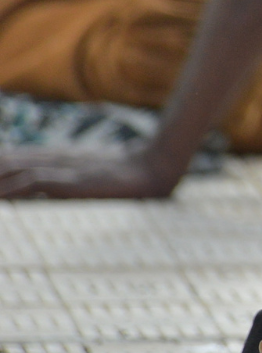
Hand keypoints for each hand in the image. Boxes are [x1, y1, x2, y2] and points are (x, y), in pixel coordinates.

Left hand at [0, 145, 177, 198]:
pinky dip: (12, 188)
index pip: (7, 159)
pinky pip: (34, 182)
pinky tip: (2, 194)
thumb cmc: (127, 175)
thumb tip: (39, 190)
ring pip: (11, 169)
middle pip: (3, 161)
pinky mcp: (72, 179)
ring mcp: (60, 168)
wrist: (155, 165)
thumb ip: (63, 180)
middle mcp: (49, 159)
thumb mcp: (89, 176)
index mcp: (50, 158)